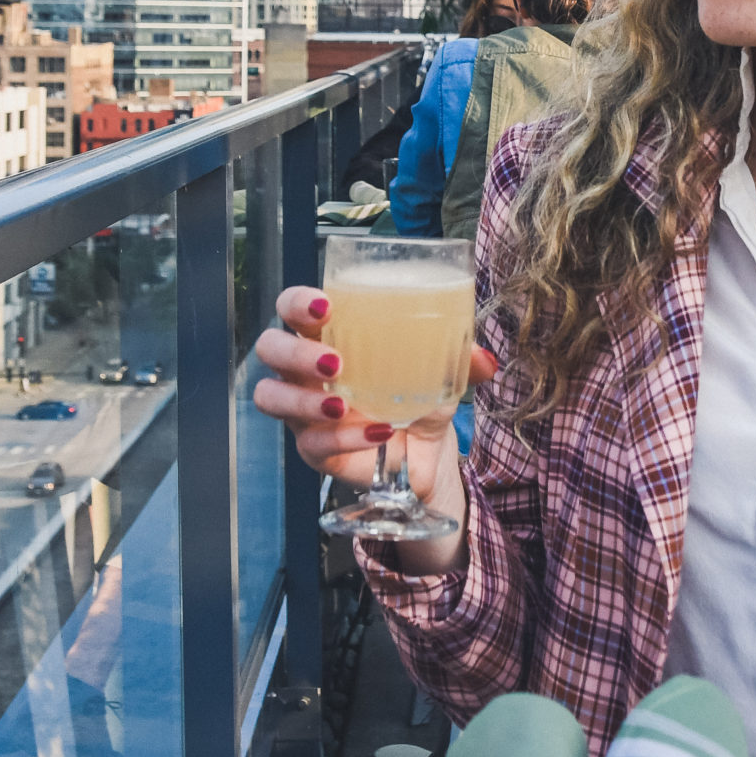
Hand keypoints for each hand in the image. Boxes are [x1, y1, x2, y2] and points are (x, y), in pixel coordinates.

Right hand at [249, 286, 496, 528]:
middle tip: (333, 361)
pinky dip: (344, 438)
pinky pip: (311, 443)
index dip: (296, 302)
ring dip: (302, 400)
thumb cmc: (419, 394)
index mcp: (329, 334)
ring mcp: (304, 410)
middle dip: (292, 351)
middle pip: (269, 347)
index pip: (291, 308)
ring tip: (340, 405)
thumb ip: (460, 358)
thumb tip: (485, 359)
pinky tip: (375, 434)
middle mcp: (305, 370)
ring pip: (270, 397)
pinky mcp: (314, 449)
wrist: (425, 454)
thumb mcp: (442, 371)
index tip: (325, 305)